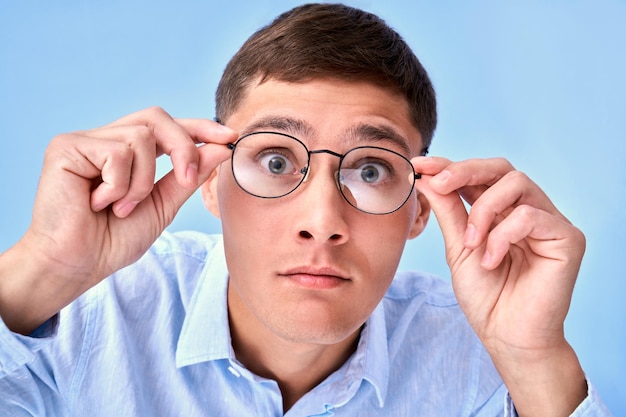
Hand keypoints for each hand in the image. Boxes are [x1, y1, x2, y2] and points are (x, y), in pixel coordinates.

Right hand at [0, 107, 236, 332]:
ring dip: (142, 182)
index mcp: (128, 153)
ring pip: (140, 138)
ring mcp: (85, 140)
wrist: (77, 265)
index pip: (167, 127)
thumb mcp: (163, 206)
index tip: (229, 137)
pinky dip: (119, 185)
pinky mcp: (67, 146)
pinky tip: (98, 203)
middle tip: (187, 179)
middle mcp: (106, 139)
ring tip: (120, 208)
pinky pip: (117, 152)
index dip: (199, 127)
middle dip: (182, 146)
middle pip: (156, 118)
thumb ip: (188, 176)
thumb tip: (220, 148)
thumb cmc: (113, 240)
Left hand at [412, 156, 586, 415]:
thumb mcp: (459, 247)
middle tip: (438, 182)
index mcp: (501, 212)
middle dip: (465, 171)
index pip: (479, 176)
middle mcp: (527, 210)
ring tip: (471, 242)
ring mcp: (548, 222)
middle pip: (501, 168)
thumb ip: (449, 211)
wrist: (506, 336)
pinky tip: (491, 260)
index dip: (449, 165)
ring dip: (484, 209)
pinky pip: (531, 215)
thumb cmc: (486, 297)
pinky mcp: (567, 238)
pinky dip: (503, 234)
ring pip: (517, 183)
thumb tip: (429, 177)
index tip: (420, 166)